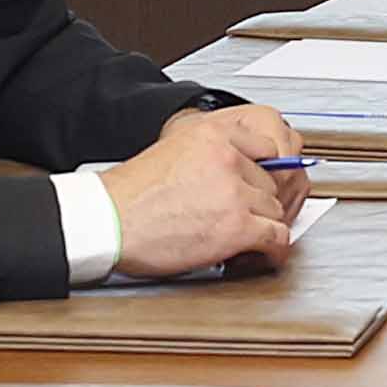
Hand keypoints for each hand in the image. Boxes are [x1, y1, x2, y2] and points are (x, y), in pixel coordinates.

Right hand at [100, 106, 298, 277]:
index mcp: (213, 134)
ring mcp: (235, 192)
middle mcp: (228, 158)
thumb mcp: (173, 150)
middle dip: (258, 202)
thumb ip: (210, 155)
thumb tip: (236, 172)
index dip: (262, 171)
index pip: (267, 146)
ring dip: (264, 225)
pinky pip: (277, 236)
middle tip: (245, 216)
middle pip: (271, 182)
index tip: (259, 183)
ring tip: (248, 237)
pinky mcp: (237, 226)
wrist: (109, 220)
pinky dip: (274, 248)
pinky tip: (265, 252)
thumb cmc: (130, 194)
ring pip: (275, 210)